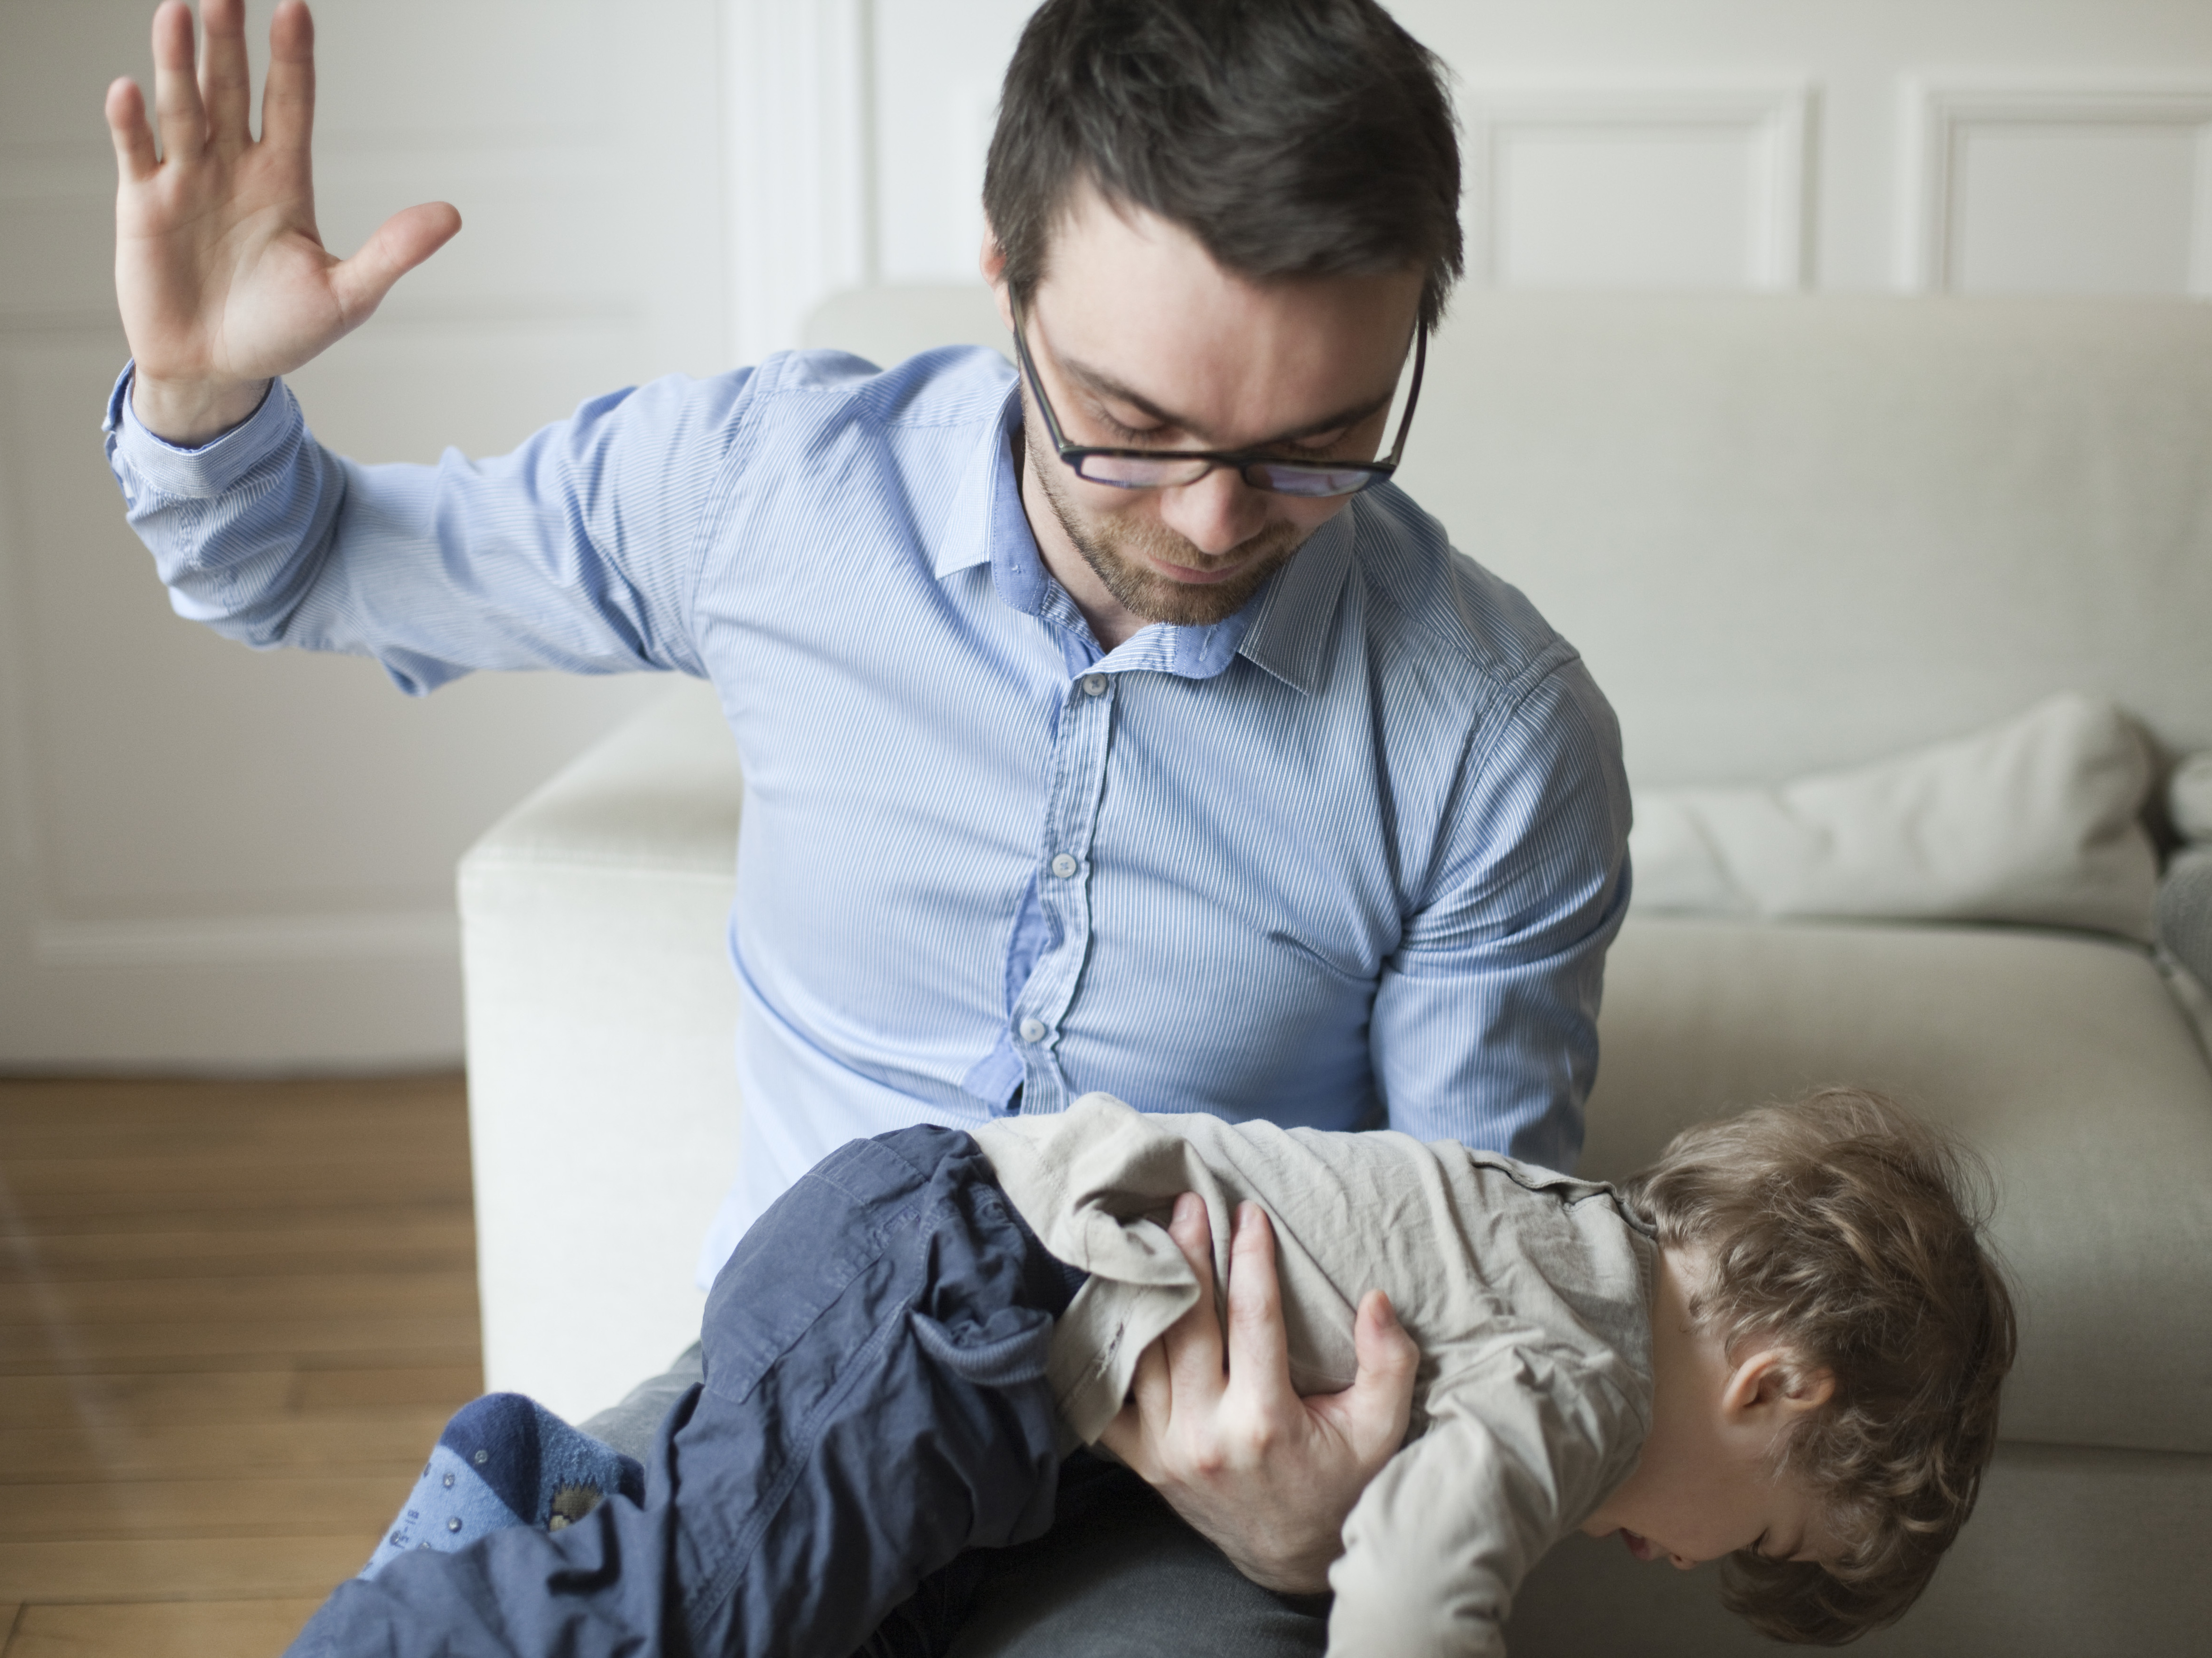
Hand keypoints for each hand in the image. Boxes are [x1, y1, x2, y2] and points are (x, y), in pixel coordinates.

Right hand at [105, 0, 460, 442]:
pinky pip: (137, 152)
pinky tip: (130, 89)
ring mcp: (186, 180)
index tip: (295, 7)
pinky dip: (132, 123)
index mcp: (284, 180)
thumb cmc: (283, 333)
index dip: (292, 58)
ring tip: (180, 12)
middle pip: (233, 89)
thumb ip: (393, 252)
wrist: (219, 371)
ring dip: (180, 63)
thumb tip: (451, 215)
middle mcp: (233, 167)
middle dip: (231, 42)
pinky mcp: (143, 204)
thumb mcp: (347, 296)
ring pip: (184, 107)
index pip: (291, 104)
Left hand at [1098, 1193, 1418, 1593]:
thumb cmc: (1340, 1482)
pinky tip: (1117, 1305)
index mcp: (1265, 1421)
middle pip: (1186, 1323)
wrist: (1291, 1556)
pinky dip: (1112, 1352)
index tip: (1250, 1213)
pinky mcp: (1145, 1462)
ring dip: (1147, 1290)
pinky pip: (1112, 1398)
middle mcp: (1207, 1434)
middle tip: (1187, 1204)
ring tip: (1150, 1237)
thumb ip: (1389, 1364)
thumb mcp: (1382, 1430)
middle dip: (1187, 1254)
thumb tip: (1375, 1298)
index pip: (1252, 1319)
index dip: (1251, 1259)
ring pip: (1144, 1352)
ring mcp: (1167, 1450)